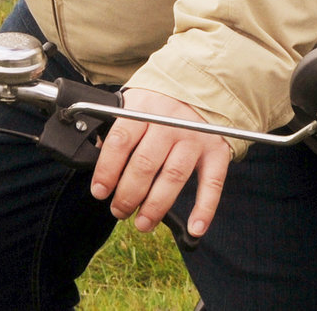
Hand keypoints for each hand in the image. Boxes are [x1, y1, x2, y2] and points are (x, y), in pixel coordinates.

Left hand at [90, 88, 230, 238]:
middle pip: (145, 163)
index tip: (100, 191)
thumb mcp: (132, 106)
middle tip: (119, 211)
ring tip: (143, 223)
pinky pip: (212, 183)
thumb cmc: (158, 106)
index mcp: (143, 108)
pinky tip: (195, 228)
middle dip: (128, 194)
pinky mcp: (216, 151)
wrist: (200, 88)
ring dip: (156, 206)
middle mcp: (170, 122)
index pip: (121, 141)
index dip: (107, 170)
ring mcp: (195, 137)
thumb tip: (102, 167)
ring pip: (173, 176)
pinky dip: (205, 208)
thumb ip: (118, 132)